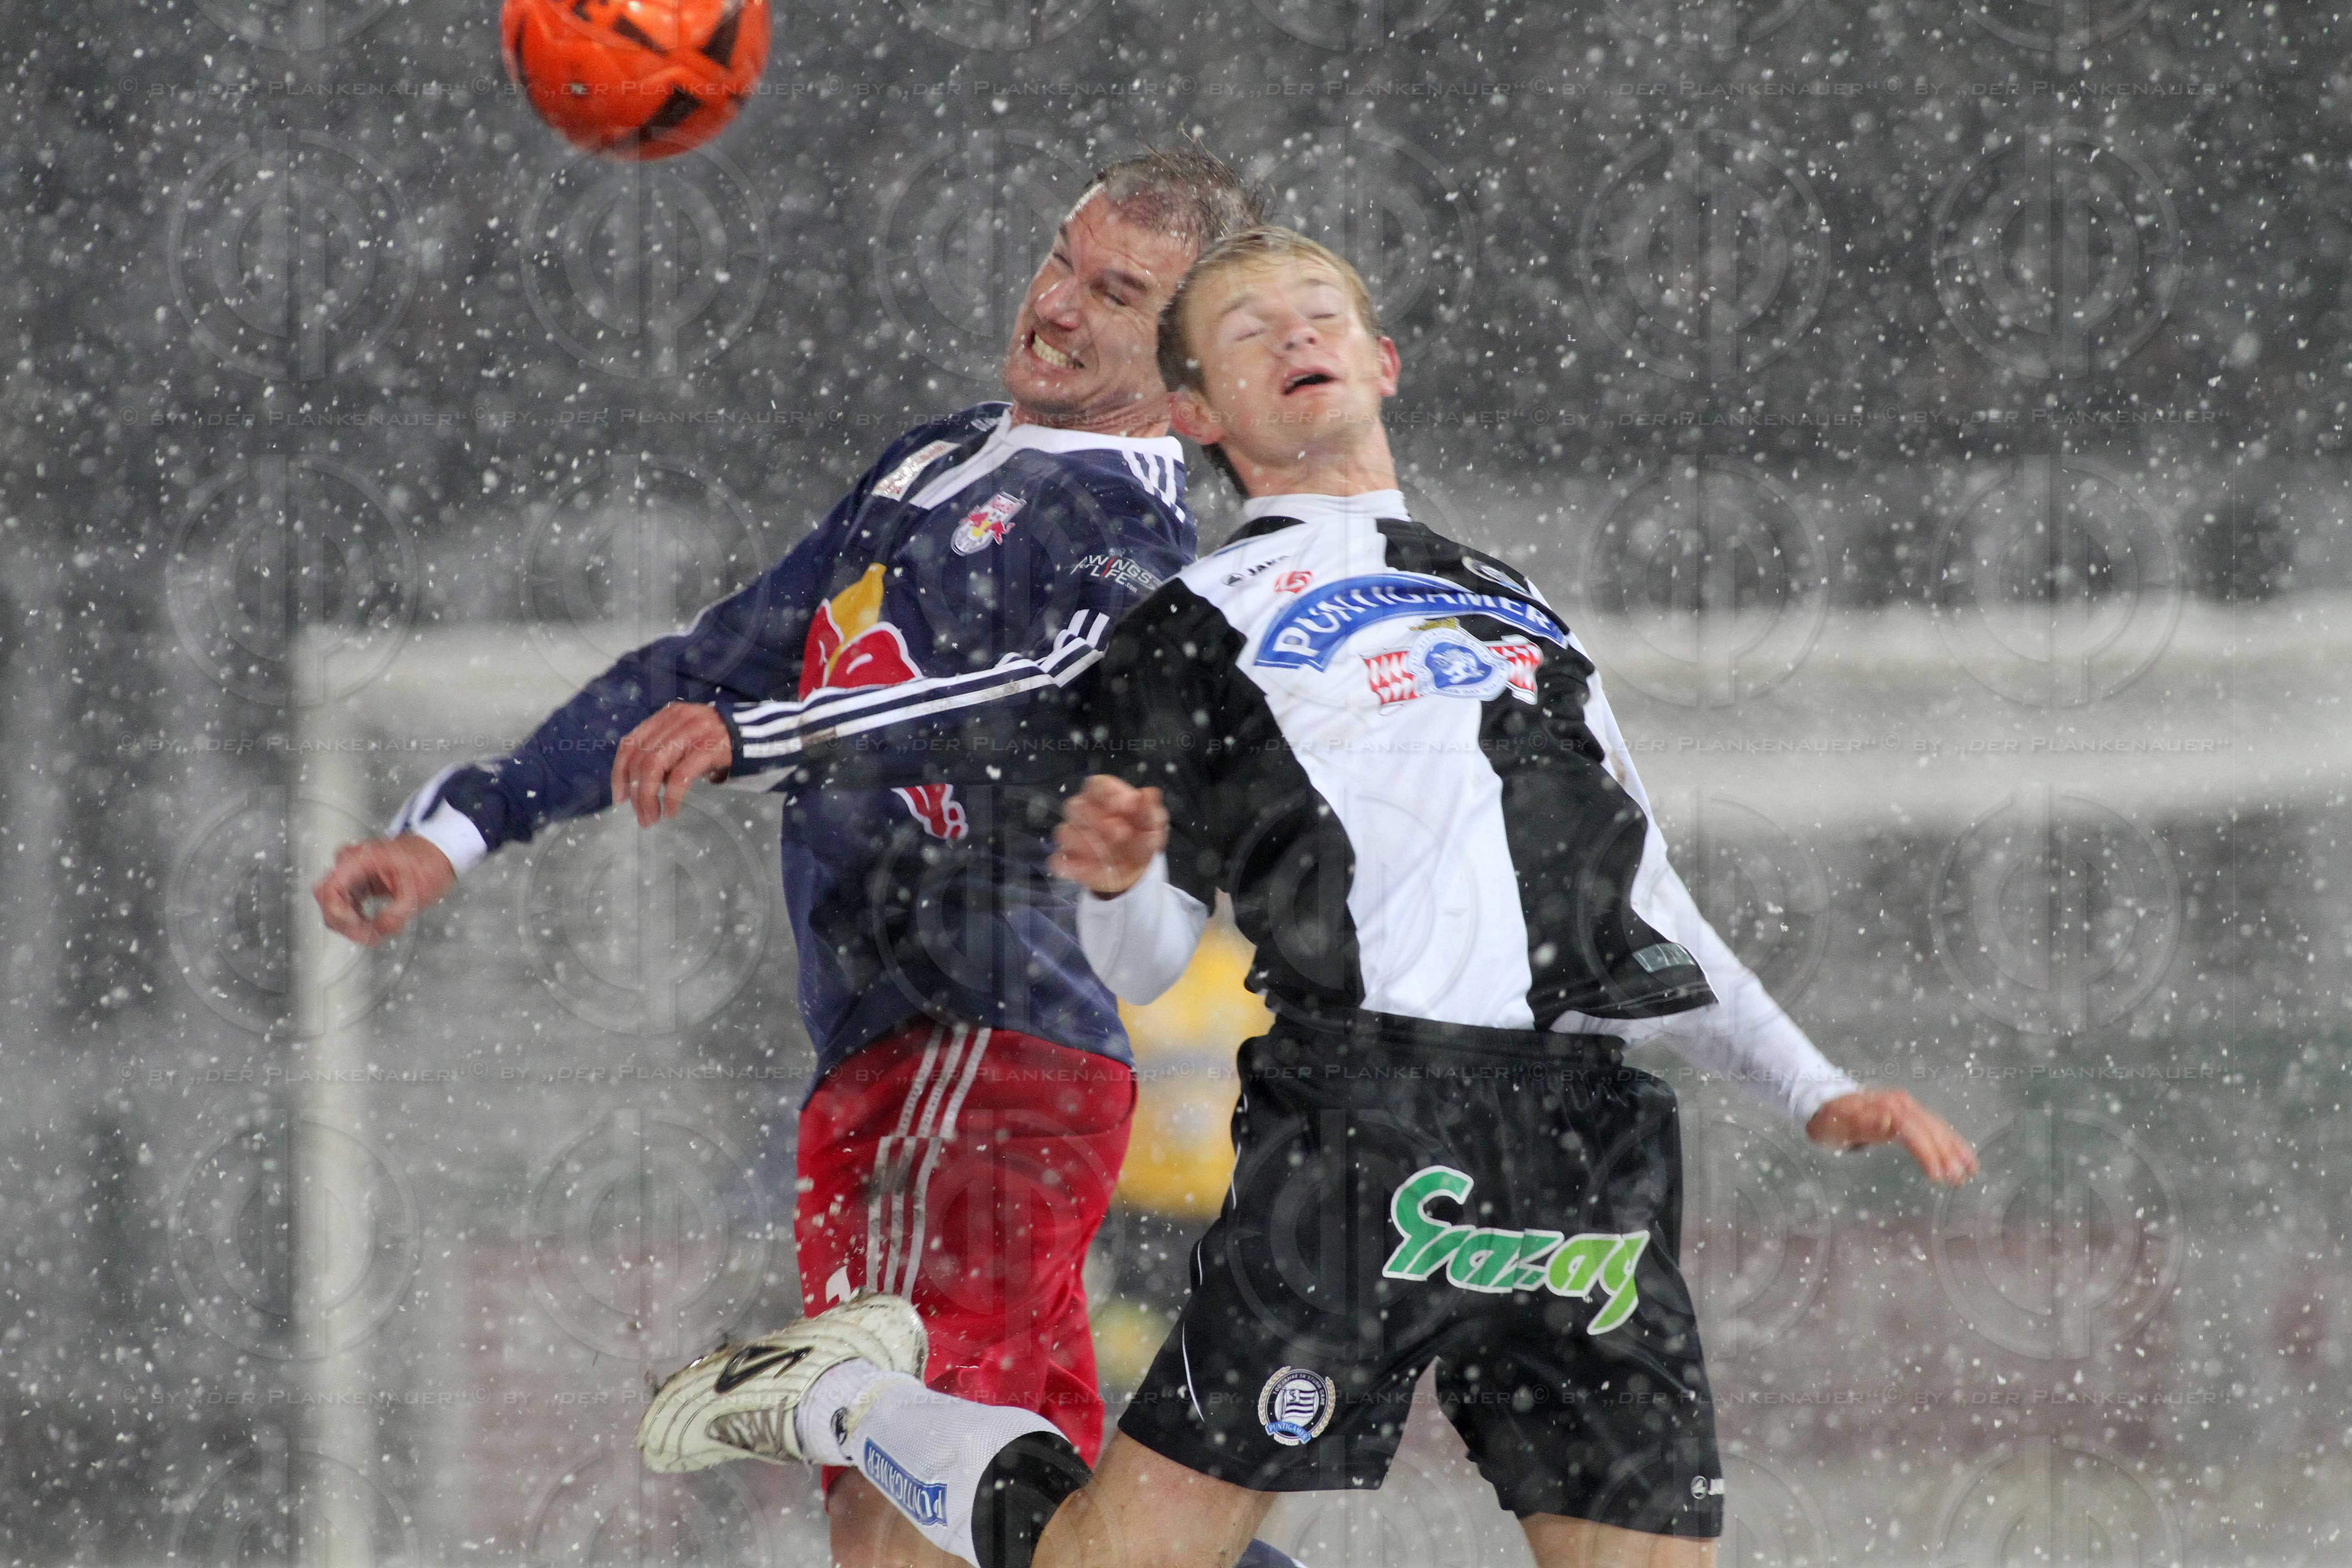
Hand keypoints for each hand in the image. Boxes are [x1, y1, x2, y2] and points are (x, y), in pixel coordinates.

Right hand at [313, 833, 454, 945]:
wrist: (434, 855)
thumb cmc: (427, 865)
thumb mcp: (418, 891)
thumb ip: (397, 913)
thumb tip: (379, 930)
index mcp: (362, 859)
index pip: (330, 888)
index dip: (337, 912)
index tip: (357, 925)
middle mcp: (349, 863)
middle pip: (328, 901)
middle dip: (347, 923)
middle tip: (373, 935)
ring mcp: (349, 874)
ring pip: (334, 908)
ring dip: (352, 925)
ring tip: (378, 932)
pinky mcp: (354, 884)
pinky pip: (344, 908)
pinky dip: (356, 921)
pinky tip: (374, 926)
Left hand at [611, 702, 731, 826]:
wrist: (760, 735)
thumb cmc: (719, 743)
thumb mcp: (687, 740)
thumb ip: (664, 754)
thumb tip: (641, 787)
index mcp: (666, 717)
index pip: (630, 743)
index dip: (619, 772)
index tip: (620, 798)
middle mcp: (677, 720)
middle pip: (641, 759)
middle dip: (636, 793)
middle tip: (643, 817)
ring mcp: (694, 732)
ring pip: (655, 766)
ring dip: (649, 798)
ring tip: (653, 818)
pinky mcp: (711, 747)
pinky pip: (682, 775)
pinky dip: (672, 797)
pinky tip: (672, 812)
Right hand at [1048, 776, 1166, 895]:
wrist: (1135, 869)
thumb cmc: (1141, 837)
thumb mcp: (1153, 824)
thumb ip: (1149, 809)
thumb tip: (1148, 793)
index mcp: (1104, 796)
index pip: (1096, 785)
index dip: (1108, 793)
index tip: (1127, 806)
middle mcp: (1084, 811)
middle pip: (1076, 805)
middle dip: (1098, 819)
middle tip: (1121, 833)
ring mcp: (1073, 835)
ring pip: (1065, 832)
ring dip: (1086, 843)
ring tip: (1108, 854)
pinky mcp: (1066, 859)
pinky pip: (1059, 860)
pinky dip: (1073, 866)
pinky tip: (1091, 869)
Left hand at [1806, 1088, 1978, 1185]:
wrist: (1824, 1105)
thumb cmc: (1829, 1121)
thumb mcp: (1838, 1127)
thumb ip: (1863, 1125)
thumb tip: (1889, 1122)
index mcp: (1884, 1107)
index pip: (1912, 1130)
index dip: (1926, 1152)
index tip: (1937, 1176)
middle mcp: (1900, 1103)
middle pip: (1929, 1128)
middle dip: (1945, 1154)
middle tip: (1959, 1180)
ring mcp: (1907, 1106)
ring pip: (1937, 1127)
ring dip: (1954, 1148)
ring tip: (1970, 1172)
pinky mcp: (1911, 1112)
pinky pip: (1935, 1126)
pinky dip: (1951, 1141)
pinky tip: (1965, 1157)